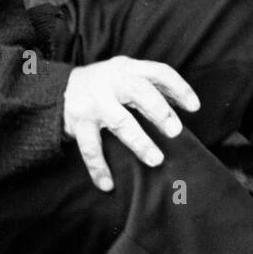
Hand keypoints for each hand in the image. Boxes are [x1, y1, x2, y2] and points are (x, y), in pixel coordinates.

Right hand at [63, 57, 199, 191]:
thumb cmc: (106, 85)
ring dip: (139, 142)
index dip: (179, 88)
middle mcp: (111, 82)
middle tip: (175, 132)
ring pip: (119, 122)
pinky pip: (90, 148)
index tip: (195, 107)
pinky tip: (108, 185)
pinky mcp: (78, 122)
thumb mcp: (126, 74)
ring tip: (156, 160)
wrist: (58, 89)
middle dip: (159, 111)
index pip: (158, 72)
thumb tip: (187, 104)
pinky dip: (99, 167)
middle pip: (139, 91)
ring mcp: (94, 102)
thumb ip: (153, 85)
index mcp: (127, 68)